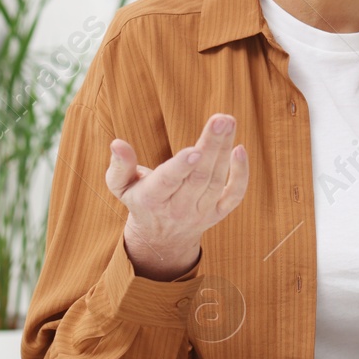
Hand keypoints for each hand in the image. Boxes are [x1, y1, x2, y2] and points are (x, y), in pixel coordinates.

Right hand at [107, 113, 248, 279]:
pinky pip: (234, 195)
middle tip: (221, 120)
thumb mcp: (121, 186)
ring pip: (216, 180)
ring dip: (224, 150)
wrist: (161, 239)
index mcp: (152, 199)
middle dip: (211, 146)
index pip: (168, 182)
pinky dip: (241, 175)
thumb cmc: (140, 200)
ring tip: (227, 121)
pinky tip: (240, 150)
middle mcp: (179, 209)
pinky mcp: (218, 213)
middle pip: (198, 177)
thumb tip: (117, 143)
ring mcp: (201, 212)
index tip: (194, 150)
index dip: (181, 167)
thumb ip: (119, 166)